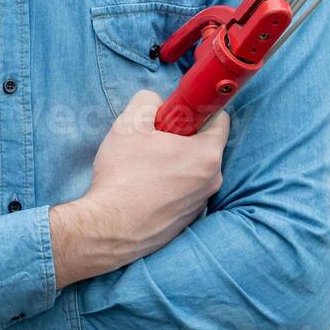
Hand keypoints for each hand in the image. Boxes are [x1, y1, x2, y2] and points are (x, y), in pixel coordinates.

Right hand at [51, 89, 228, 287]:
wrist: (109, 227)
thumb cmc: (123, 175)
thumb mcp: (130, 123)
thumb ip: (148, 101)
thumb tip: (155, 103)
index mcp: (207, 154)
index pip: (219, 119)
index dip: (197, 109)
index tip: (176, 112)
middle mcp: (212, 181)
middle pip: (204, 146)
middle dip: (181, 137)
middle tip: (152, 140)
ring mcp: (200, 203)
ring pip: (192, 170)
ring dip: (173, 163)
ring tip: (143, 167)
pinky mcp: (187, 221)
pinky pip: (183, 192)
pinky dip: (168, 186)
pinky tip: (143, 188)